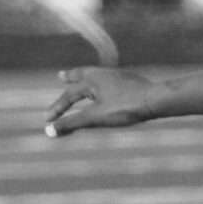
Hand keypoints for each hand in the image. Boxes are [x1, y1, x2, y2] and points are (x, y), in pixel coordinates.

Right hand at [42, 58, 158, 135]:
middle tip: (61, 76)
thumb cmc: (125, 108)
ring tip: (83, 80)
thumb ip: (72, 123)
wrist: (155, 99)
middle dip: (70, 77)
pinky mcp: (129, 81)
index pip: (69, 95)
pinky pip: (109, 80)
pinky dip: (102, 83)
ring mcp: (117, 75)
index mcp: (91, 79)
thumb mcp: (96, 117)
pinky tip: (108, 87)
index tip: (48, 120)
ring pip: (97, 76)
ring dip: (86, 78)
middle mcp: (102, 73)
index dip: (58, 109)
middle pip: (82, 75)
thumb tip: (49, 130)